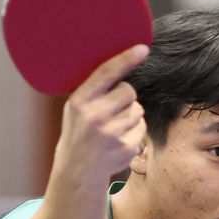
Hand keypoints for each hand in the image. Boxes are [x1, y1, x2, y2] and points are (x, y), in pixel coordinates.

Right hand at [53, 44, 148, 186]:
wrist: (77, 169)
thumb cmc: (79, 131)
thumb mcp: (76, 108)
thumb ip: (94, 89)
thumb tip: (123, 62)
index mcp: (80, 101)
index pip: (106, 72)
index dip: (126, 59)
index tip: (142, 49)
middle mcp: (95, 116)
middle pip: (129, 91)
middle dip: (125, 98)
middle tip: (111, 110)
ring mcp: (112, 133)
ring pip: (138, 109)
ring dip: (130, 115)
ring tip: (113, 127)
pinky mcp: (126, 147)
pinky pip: (142, 127)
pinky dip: (134, 131)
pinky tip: (118, 139)